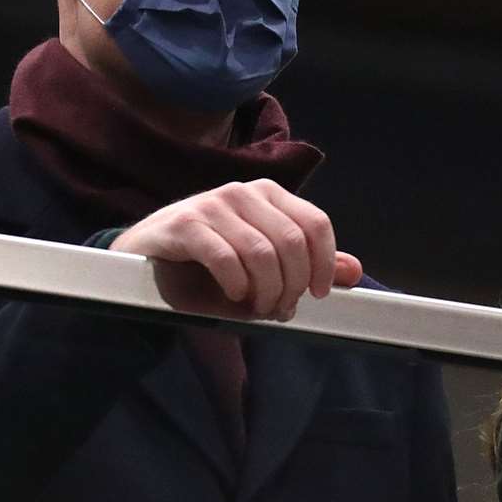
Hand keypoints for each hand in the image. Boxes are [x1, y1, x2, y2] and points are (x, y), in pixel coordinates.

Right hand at [109, 180, 362, 319]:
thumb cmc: (209, 263)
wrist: (147, 258)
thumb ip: (308, 266)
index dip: (324, 263)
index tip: (316, 294)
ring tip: (258, 308)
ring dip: (265, 292)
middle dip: (292, 285)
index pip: (315, 224)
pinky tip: (234, 296)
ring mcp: (213, 204)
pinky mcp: (185, 225)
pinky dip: (236, 286)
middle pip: (292, 242)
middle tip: (281, 309)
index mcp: (269, 194)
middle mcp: (243, 192)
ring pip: (261, 254)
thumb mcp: (264, 265)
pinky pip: (225, 258)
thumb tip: (354, 272)